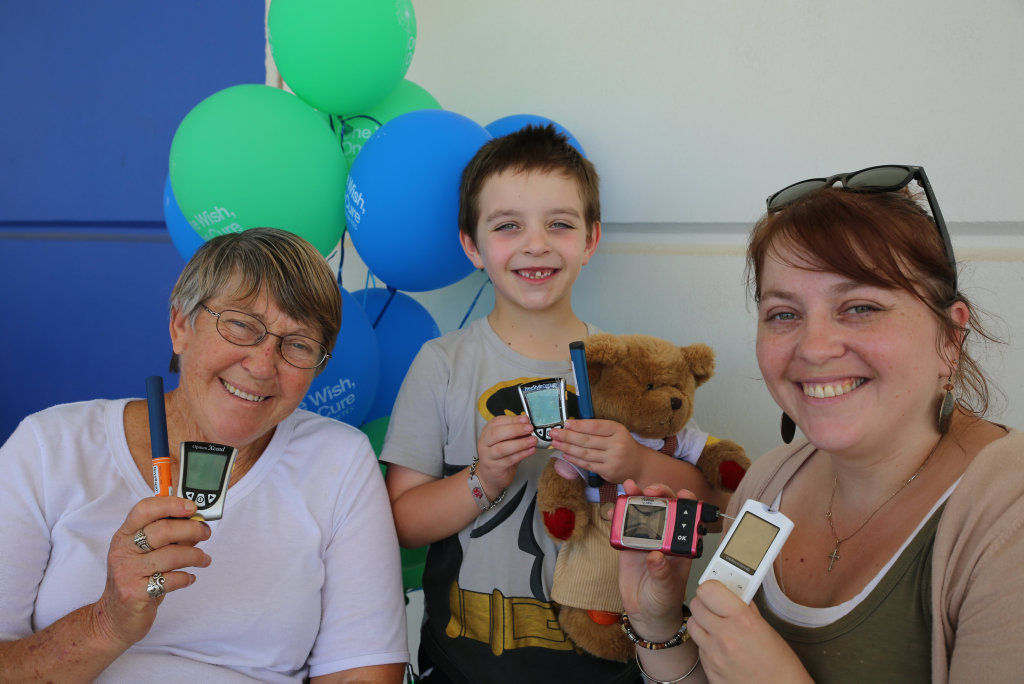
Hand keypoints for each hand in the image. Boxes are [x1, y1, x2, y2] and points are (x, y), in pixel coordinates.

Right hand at [92, 496, 211, 646]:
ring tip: (203, 559)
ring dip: (195, 555)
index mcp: (124, 535)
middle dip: (192, 529)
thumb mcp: (146, 554)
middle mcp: (122, 551)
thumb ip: (169, 537)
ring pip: (171, 555)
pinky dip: (186, 578)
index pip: (144, 509)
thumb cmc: (136, 580)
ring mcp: (127, 572)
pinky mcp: (134, 593)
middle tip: (206, 533)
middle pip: (163, 530)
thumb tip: (196, 523)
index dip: (170, 504)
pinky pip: (170, 580)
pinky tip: (190, 578)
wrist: (115, 618)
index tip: (192, 507)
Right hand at [473, 415, 536, 499]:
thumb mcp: (505, 441)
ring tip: (532, 440)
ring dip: (520, 443)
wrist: (490, 476)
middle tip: (529, 428)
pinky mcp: (494, 468)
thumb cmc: (499, 456)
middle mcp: (485, 443)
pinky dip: (521, 454)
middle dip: (515, 429)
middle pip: (496, 433)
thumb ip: (515, 433)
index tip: (525, 419)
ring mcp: (488, 456)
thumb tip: (528, 424)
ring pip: (502, 448)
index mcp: (487, 432)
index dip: (512, 419)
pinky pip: (509, 460)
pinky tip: (530, 450)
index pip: (497, 422)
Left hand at [550, 418, 639, 482]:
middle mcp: (616, 445)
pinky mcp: (608, 472)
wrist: (638, 464)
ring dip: (567, 448)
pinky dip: (574, 460)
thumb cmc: (622, 444)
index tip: (565, 423)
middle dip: (567, 436)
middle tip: (553, 433)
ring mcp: (612, 460)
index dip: (579, 425)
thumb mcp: (615, 431)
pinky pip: (587, 465)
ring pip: (585, 453)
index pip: (595, 426)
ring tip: (556, 443)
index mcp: (618, 430)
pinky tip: (565, 455)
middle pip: (587, 440)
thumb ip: (597, 429)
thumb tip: (572, 425)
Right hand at [617, 479, 694, 641]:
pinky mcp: (629, 545)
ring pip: (642, 511)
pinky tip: (612, 510)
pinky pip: (622, 526)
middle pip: (664, 507)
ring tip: (628, 488)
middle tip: (649, 490)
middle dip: (658, 494)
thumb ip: (662, 573)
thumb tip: (655, 556)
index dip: (685, 502)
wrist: (645, 614)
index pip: (687, 517)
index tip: (679, 495)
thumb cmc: (664, 601)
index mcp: (681, 545)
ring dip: (635, 497)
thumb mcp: (666, 589)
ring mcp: (646, 539)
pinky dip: (617, 515)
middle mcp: (665, 538)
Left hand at [688, 580, 809, 681]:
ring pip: (693, 625)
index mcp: (742, 621)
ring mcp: (714, 655)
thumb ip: (746, 608)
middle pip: (696, 605)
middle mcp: (725, 637)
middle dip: (705, 603)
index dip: (711, 587)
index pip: (708, 589)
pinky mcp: (709, 670)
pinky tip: (721, 647)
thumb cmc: (781, 666)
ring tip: (718, 627)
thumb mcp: (766, 628)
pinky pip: (699, 648)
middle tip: (716, 607)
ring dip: (702, 623)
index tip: (717, 590)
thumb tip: (734, 593)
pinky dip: (706, 644)